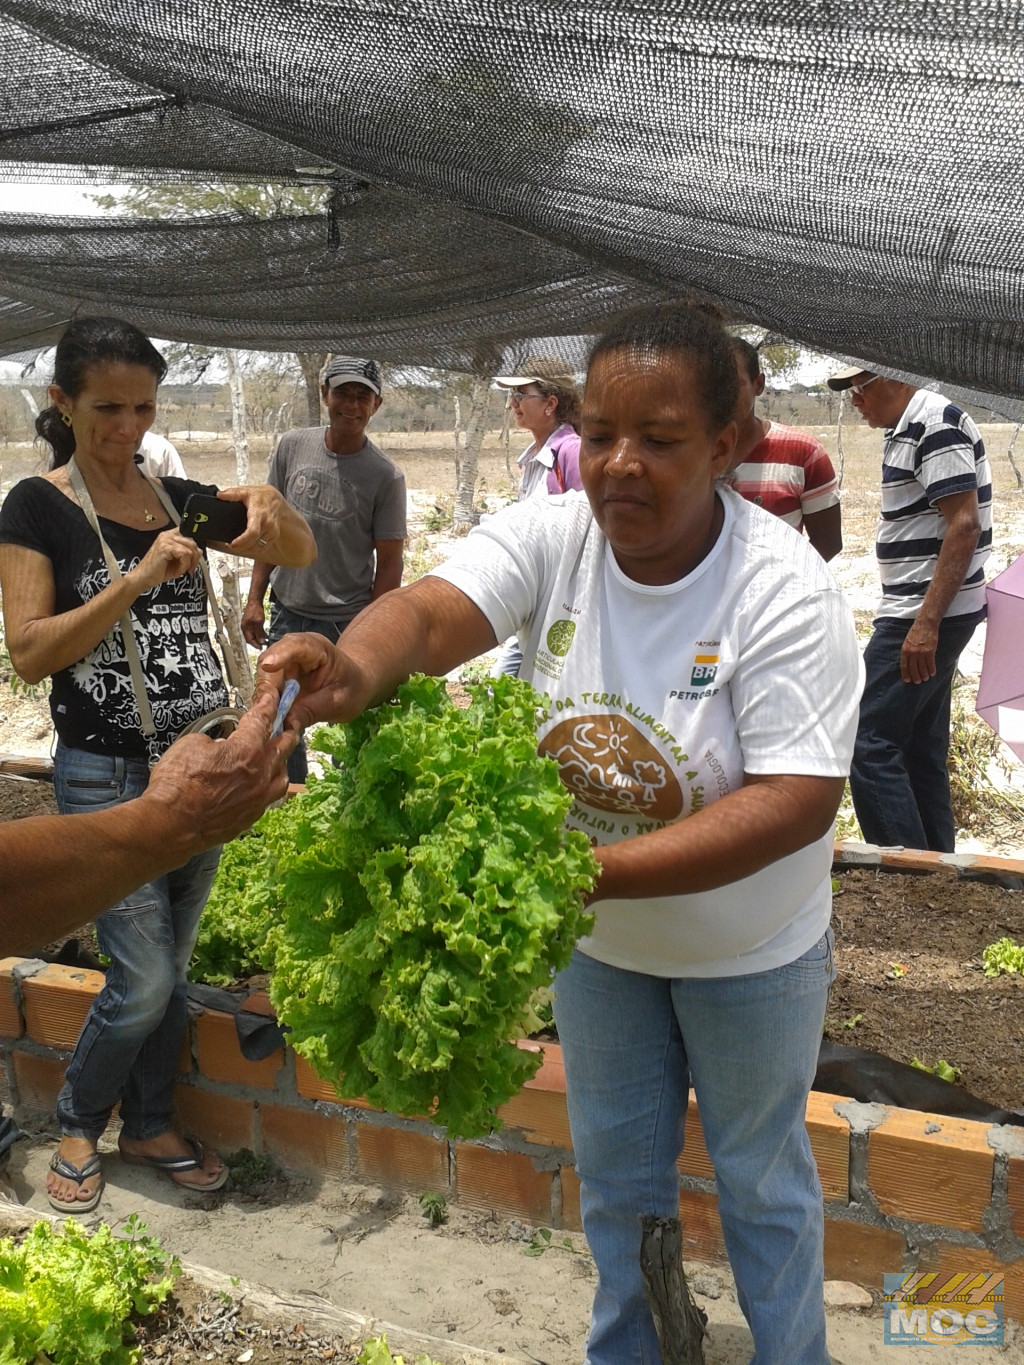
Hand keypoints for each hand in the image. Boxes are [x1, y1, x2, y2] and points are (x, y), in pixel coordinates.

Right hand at [130, 528, 203, 592]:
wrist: (143, 578)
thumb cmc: (158, 570)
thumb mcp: (177, 560)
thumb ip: (188, 553)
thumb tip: (199, 552)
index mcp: (170, 536)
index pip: (190, 535)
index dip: (195, 549)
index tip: (194, 560)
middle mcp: (167, 535)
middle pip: (193, 542)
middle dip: (195, 559)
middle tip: (189, 569)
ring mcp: (165, 540)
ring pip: (190, 549)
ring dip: (188, 563)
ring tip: (180, 570)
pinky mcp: (165, 547)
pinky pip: (184, 554)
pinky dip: (183, 565)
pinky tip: (176, 571)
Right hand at [144, 690, 296, 851]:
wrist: (171, 823)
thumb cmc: (178, 784)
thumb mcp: (191, 744)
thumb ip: (215, 741)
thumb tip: (220, 746)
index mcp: (248, 750)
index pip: (263, 720)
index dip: (269, 705)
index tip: (274, 697)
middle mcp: (260, 775)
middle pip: (282, 747)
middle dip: (286, 731)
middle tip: (287, 724)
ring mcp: (258, 799)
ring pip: (281, 776)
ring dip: (280, 763)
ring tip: (276, 758)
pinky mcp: (250, 817)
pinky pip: (268, 798)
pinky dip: (267, 788)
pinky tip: (260, 785)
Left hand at [217, 485, 282, 555]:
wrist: (275, 500)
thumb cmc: (261, 496)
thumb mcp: (246, 491)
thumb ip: (233, 494)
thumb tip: (220, 495)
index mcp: (259, 513)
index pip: (252, 532)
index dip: (242, 541)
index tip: (232, 544)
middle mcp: (268, 524)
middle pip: (254, 543)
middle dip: (241, 547)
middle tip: (230, 545)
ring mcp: (272, 531)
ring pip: (259, 548)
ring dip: (246, 549)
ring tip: (237, 545)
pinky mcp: (274, 536)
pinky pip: (263, 548)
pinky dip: (253, 549)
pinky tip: (246, 545)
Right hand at [241, 598, 266, 647]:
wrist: (255, 601)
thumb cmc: (255, 610)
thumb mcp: (258, 622)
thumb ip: (259, 632)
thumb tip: (261, 641)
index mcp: (245, 628)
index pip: (249, 640)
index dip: (255, 645)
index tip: (261, 648)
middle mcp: (245, 627)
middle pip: (250, 638)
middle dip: (257, 642)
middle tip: (264, 645)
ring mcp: (247, 624)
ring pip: (253, 634)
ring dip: (259, 638)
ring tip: (265, 641)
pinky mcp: (251, 622)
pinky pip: (254, 630)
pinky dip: (259, 633)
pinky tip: (264, 634)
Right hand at [257, 632, 365, 729]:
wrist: (353, 686)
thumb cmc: (351, 687)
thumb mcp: (339, 701)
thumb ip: (313, 710)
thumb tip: (287, 724)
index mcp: (316, 647)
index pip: (296, 645)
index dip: (280, 654)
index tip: (268, 666)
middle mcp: (293, 652)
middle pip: (270, 663)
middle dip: (266, 689)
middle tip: (267, 715)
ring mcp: (283, 665)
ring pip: (263, 680)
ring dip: (263, 701)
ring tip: (269, 721)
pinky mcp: (277, 681)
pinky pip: (265, 693)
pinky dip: (265, 707)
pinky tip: (270, 721)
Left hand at [900, 621, 938, 683]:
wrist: (925, 624)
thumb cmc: (916, 632)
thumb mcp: (907, 642)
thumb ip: (908, 652)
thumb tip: (909, 662)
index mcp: (905, 650)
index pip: (904, 666)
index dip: (906, 674)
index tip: (907, 680)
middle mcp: (912, 653)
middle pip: (913, 669)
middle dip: (916, 677)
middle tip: (918, 681)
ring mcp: (921, 652)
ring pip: (922, 668)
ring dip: (924, 674)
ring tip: (925, 678)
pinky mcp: (930, 651)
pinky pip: (930, 663)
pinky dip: (932, 669)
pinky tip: (932, 673)